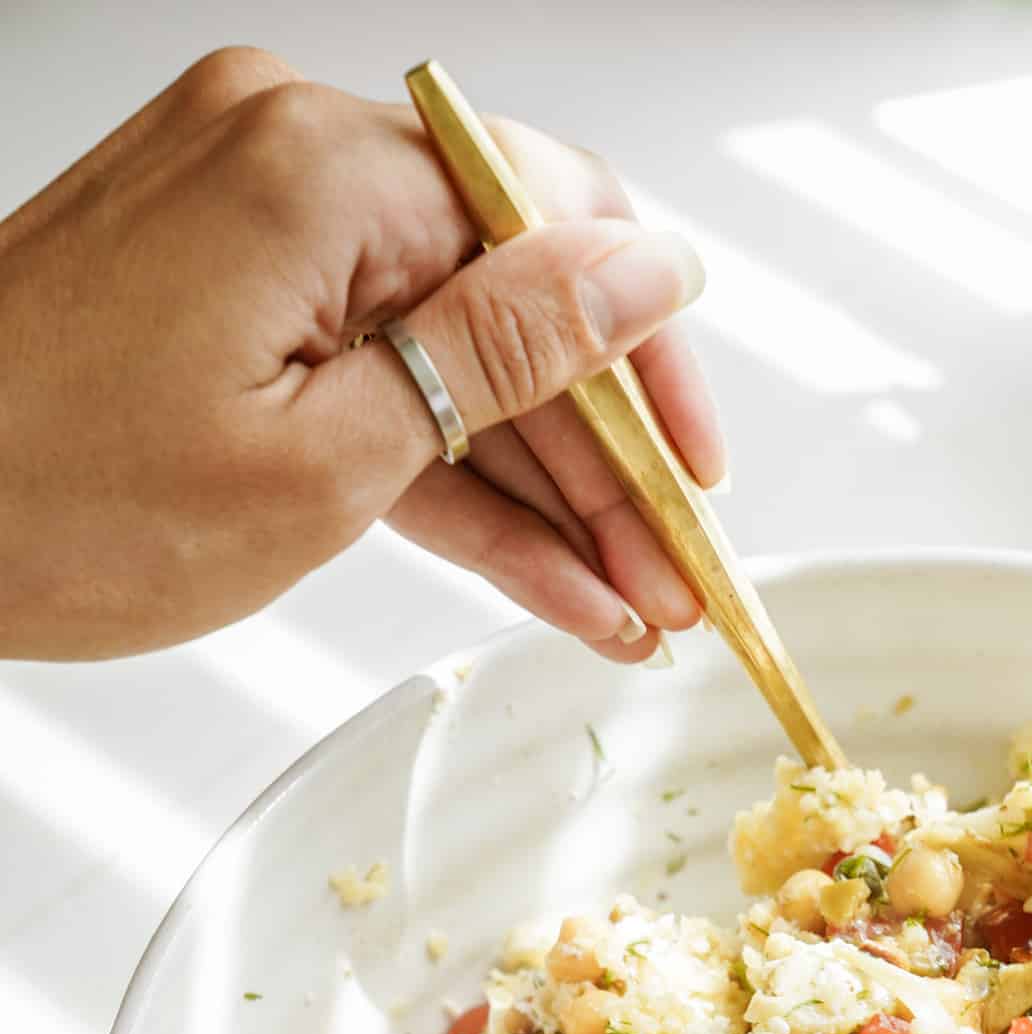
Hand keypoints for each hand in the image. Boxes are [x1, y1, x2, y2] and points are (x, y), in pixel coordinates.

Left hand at [0, 48, 720, 661]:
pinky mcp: (229, 286)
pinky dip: (447, 467)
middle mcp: (293, 158)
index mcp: (322, 169)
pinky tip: (539, 572)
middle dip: (605, 457)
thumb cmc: (59, 502)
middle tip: (669, 583)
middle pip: (516, 297)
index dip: (652, 377)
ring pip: (454, 350)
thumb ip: (507, 356)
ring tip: (621, 609)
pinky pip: (376, 370)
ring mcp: (256, 220)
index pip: (559, 238)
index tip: (698, 489)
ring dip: (540, 483)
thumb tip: (648, 275)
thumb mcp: (328, 462)